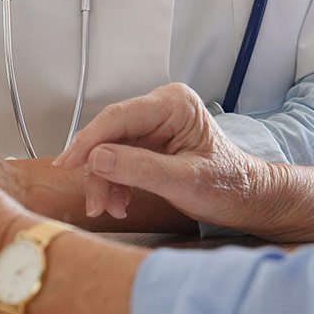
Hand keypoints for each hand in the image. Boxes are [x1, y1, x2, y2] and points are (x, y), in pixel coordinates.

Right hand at [53, 83, 273, 229]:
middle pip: (111, 135)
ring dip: (105, 181)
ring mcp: (155, 126)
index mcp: (174, 104)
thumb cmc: (229, 185)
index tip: (66, 164)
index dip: (88, 141)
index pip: (119, 117)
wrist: (248, 199)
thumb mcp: (185, 180)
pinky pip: (119, 160)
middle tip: (94, 204)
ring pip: (111, 150)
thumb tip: (96, 158)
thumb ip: (140, 169)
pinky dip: (115, 183)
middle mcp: (161, 108)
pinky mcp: (150, 144)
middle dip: (98, 171)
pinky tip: (120, 202)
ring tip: (110, 208)